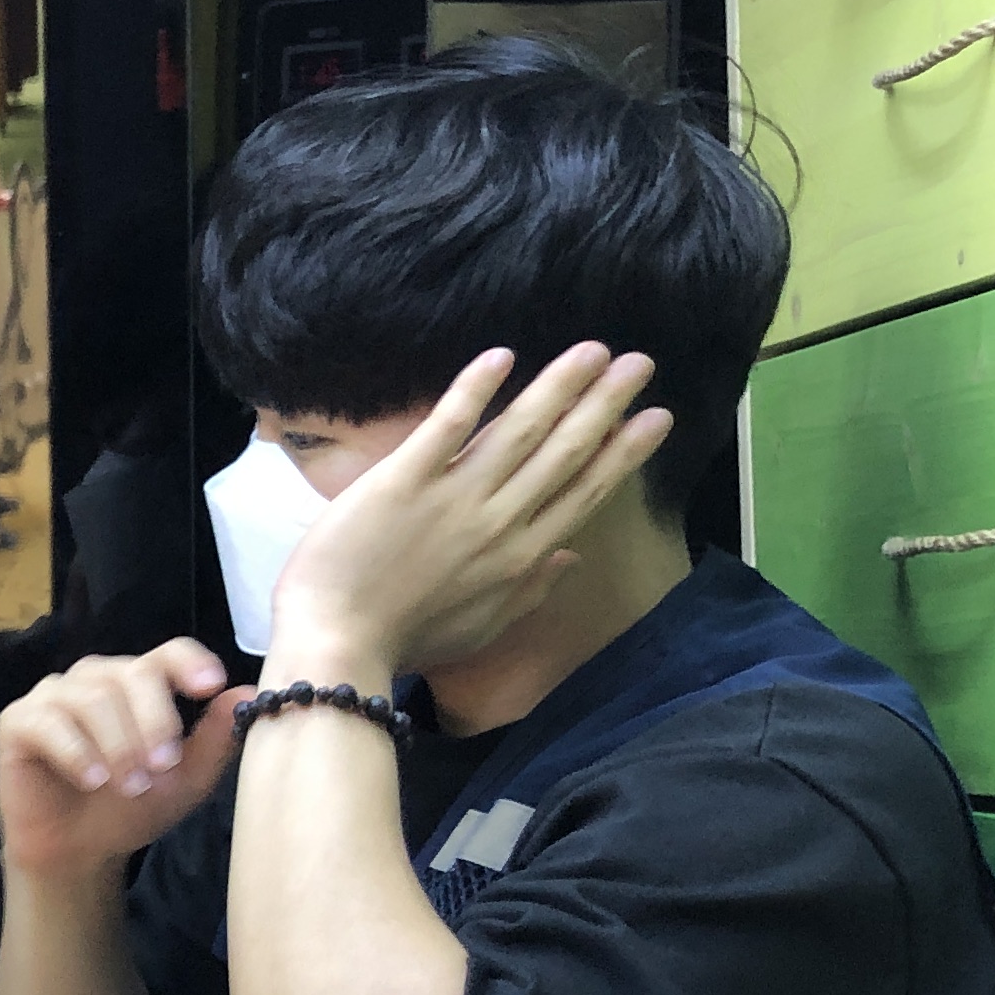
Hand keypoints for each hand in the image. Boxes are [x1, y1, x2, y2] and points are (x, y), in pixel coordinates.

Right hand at [0, 641, 243, 879]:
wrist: (76, 851)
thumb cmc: (129, 810)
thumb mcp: (184, 781)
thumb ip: (214, 738)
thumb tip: (245, 692)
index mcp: (138, 684)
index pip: (166, 653)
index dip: (188, 662)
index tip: (208, 686)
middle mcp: (95, 679)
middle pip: (131, 673)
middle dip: (153, 721)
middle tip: (162, 767)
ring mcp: (53, 696)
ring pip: (93, 697)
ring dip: (118, 744)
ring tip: (129, 786)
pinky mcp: (17, 721)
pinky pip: (49, 722)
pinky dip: (77, 752)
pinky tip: (92, 780)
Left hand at [263, 345, 670, 684]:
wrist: (338, 644)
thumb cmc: (404, 640)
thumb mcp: (480, 627)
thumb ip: (530, 591)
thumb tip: (571, 557)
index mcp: (521, 557)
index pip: (585, 492)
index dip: (624, 452)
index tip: (657, 417)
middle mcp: (499, 522)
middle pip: (565, 452)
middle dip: (606, 404)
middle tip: (641, 364)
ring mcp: (453, 498)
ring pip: (520, 431)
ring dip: (560, 386)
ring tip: (594, 350)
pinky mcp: (403, 481)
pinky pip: (447, 426)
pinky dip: (474, 390)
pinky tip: (503, 355)